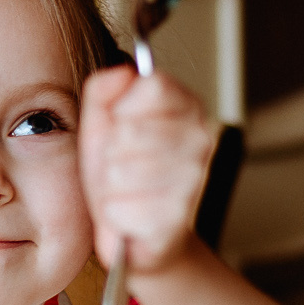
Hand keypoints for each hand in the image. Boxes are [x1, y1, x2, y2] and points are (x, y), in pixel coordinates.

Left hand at [79, 66, 215, 273]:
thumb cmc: (122, 172)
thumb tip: (124, 73)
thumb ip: (105, 90)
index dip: (125, 107)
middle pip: (130, 130)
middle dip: (111, 151)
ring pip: (121, 171)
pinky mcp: (176, 220)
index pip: (154, 86)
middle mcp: (200, 142)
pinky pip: (121, 209)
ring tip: (124, 189)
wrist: (135, 231)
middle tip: (121, 163)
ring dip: (110, 185)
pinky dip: (114, 214)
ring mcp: (193, 182)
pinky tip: (129, 214)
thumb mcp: (102, 122)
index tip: (123, 122)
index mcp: (187, 108)